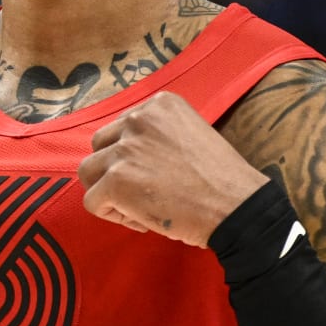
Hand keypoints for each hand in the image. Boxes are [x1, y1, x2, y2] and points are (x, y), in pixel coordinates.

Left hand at [77, 92, 267, 246]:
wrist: (236, 206)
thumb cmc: (222, 179)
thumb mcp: (191, 135)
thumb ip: (159, 136)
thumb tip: (129, 157)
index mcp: (159, 105)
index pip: (122, 128)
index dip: (133, 157)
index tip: (156, 175)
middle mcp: (137, 119)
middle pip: (99, 146)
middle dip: (113, 171)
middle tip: (142, 194)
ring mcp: (124, 149)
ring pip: (89, 172)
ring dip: (109, 193)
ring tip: (138, 208)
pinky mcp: (116, 180)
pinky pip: (92, 201)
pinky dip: (112, 216)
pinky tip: (142, 221)